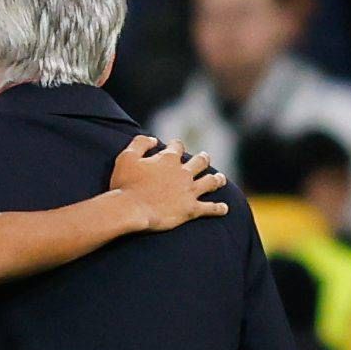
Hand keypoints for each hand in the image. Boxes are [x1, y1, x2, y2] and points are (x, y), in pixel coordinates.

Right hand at [110, 135, 229, 230]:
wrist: (131, 210)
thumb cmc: (125, 184)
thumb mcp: (126, 157)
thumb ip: (140, 143)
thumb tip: (152, 139)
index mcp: (169, 159)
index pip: (177, 147)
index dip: (176, 145)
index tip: (175, 146)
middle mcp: (183, 172)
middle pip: (200, 162)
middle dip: (203, 159)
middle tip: (205, 158)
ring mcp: (189, 191)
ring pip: (210, 182)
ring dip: (217, 180)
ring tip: (220, 179)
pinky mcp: (191, 209)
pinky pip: (210, 208)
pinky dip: (218, 208)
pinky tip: (225, 209)